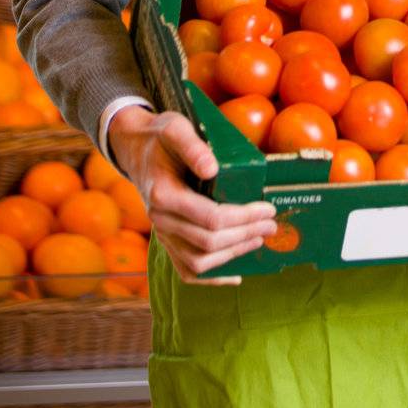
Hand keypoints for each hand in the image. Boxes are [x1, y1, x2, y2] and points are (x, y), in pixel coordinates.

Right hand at [108, 105, 276, 285]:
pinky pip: (185, 270)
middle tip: (271, 224)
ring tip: (258, 240)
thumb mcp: (175, 129)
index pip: (210, 218)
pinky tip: (234, 276)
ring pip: (198, 261)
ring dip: (232, 255)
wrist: (136, 149)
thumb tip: (212, 168)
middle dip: (244, 235)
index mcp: (163, 196)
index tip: (268, 209)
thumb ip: (192, 147)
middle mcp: (160, 221)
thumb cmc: (159, 137)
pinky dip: (210, 278)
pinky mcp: (167, 239)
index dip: (243, 217)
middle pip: (208, 242)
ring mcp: (162, 234)